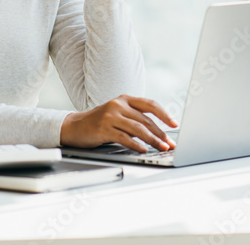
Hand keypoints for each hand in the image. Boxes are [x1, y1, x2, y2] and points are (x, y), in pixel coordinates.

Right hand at [60, 95, 178, 152]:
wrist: (74, 126)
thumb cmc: (100, 122)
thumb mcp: (118, 113)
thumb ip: (134, 117)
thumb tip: (158, 132)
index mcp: (125, 99)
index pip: (150, 104)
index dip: (164, 114)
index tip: (175, 124)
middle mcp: (118, 104)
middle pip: (146, 119)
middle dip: (161, 133)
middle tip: (171, 143)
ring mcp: (110, 116)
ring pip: (138, 128)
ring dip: (153, 140)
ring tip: (162, 148)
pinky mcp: (103, 128)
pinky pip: (124, 137)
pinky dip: (136, 144)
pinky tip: (143, 149)